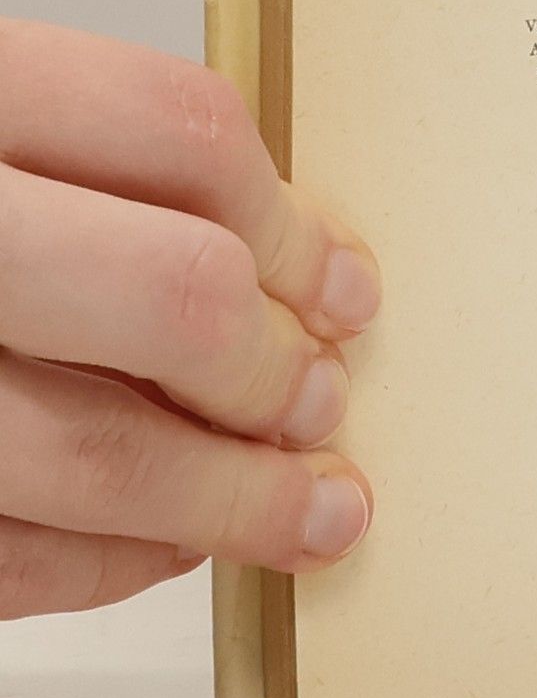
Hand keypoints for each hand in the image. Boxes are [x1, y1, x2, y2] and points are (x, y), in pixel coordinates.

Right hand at [0, 20, 377, 617]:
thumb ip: (86, 171)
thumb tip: (289, 274)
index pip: (179, 132)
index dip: (291, 222)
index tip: (342, 287)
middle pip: (169, 295)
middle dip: (270, 370)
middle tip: (319, 400)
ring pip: (92, 452)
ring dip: (231, 502)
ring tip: (308, 510)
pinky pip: (2, 558)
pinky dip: (105, 565)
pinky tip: (164, 548)